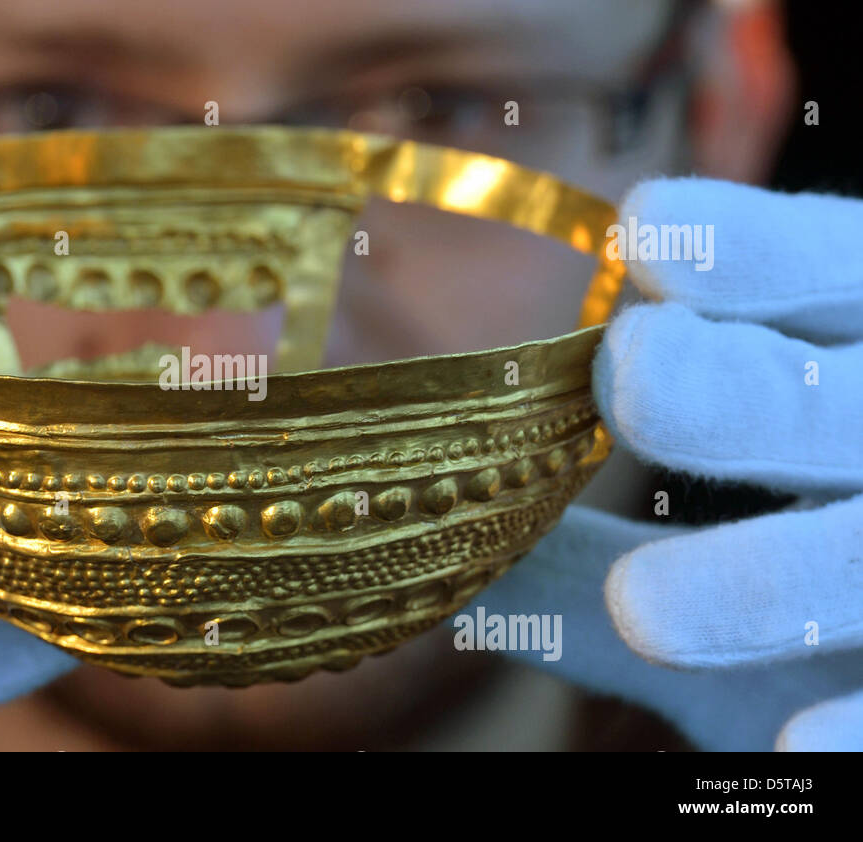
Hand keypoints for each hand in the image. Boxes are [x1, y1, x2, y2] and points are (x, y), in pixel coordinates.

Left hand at [477, 178, 862, 749]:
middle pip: (837, 407)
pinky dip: (857, 723)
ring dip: (765, 578)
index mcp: (852, 385)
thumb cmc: (810, 626)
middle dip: (740, 390)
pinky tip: (796, 744)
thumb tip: (446, 534)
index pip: (824, 283)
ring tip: (642, 607)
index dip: (749, 253)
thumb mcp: (709, 574)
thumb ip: (588, 564)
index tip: (645, 229)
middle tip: (632, 371)